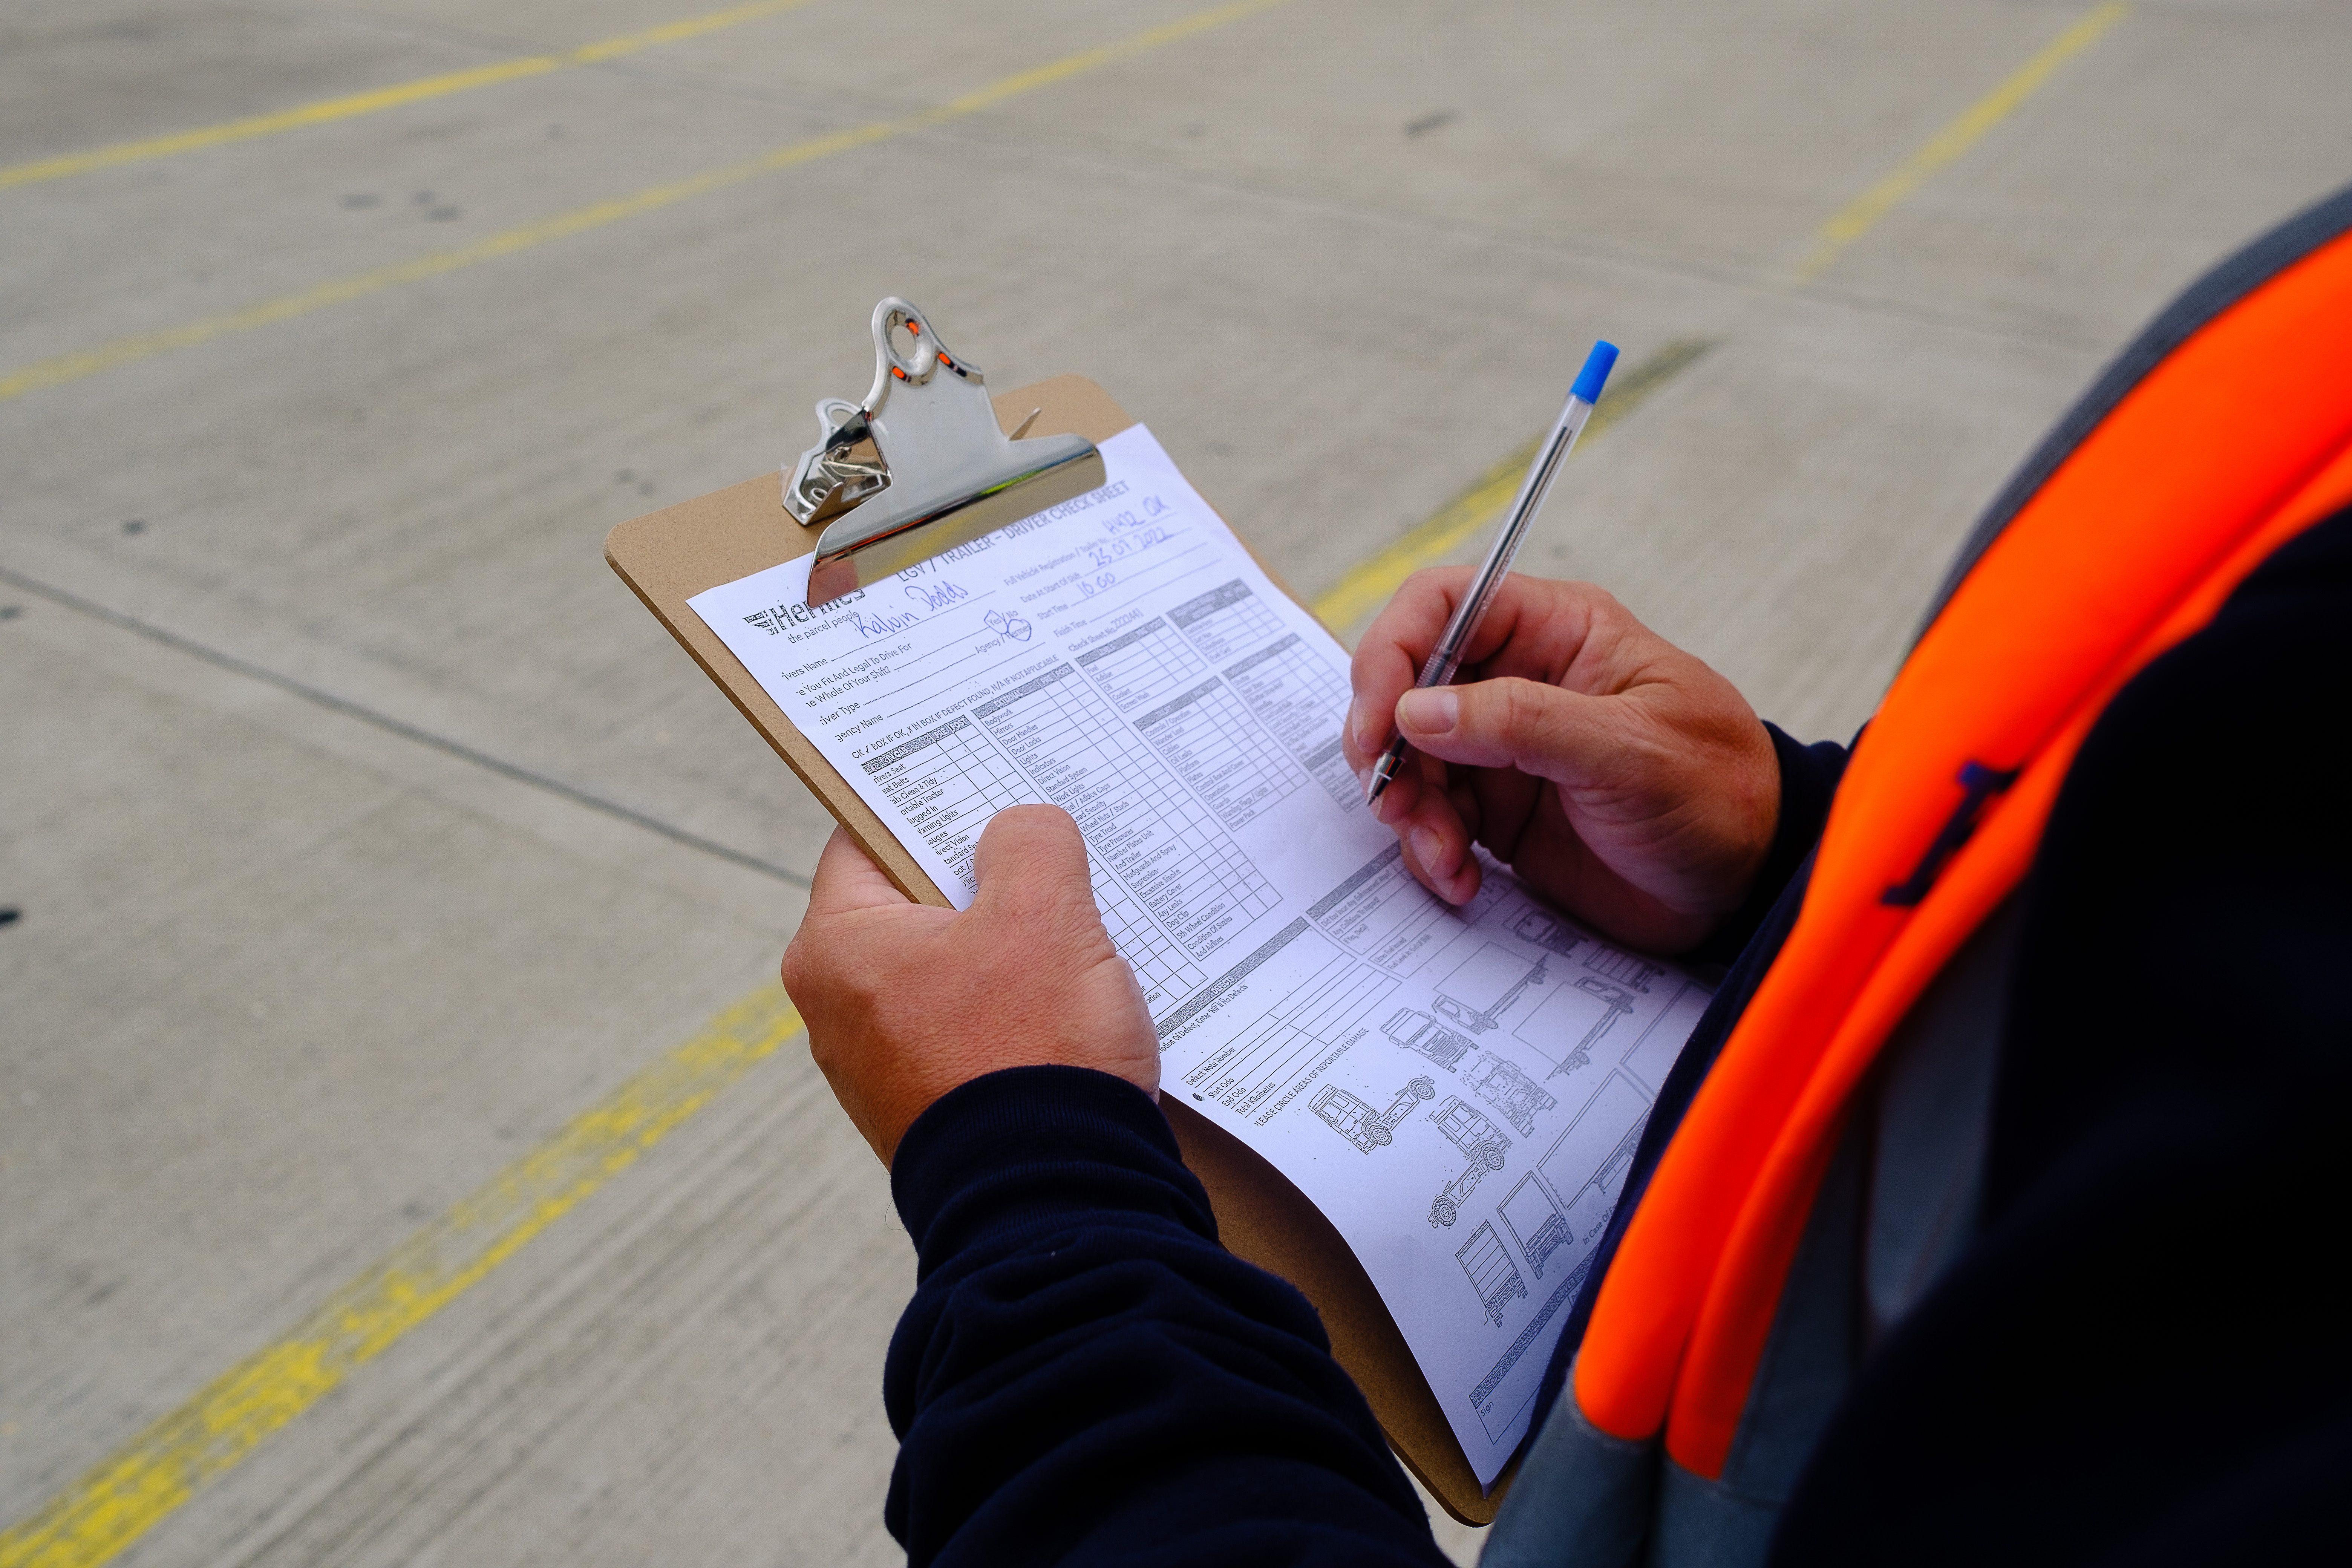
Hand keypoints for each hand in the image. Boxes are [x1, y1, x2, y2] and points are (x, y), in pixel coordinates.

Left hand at [780, 805, 1160, 1164]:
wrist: (1051, 1203)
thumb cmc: (1032, 1051)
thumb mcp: (1045, 912)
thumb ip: (1029, 841)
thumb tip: (1018, 830)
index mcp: (835, 947)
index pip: (867, 837)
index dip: (930, 805)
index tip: (985, 790)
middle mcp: (836, 1007)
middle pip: (913, 902)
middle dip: (982, 881)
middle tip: (1046, 862)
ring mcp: (878, 1063)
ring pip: (947, 965)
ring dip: (1007, 948)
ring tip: (1070, 941)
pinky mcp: (924, 1103)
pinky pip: (964, 1025)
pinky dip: (1008, 1008)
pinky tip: (1063, 1008)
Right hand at [1343, 570, 1778, 953]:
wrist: (1747, 887)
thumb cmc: (1717, 794)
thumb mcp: (1628, 751)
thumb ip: (1521, 723)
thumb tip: (1418, 709)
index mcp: (1558, 633)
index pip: (1442, 605)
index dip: (1393, 652)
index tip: (1379, 721)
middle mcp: (1519, 682)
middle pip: (1407, 686)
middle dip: (1388, 746)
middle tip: (1394, 801)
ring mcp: (1504, 750)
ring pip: (1411, 760)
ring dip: (1409, 811)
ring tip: (1444, 855)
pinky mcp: (1500, 811)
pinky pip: (1433, 819)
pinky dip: (1430, 852)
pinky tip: (1460, 879)